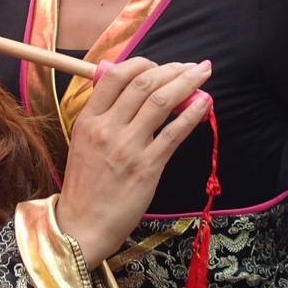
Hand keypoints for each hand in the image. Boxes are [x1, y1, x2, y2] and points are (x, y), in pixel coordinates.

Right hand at [56, 58, 213, 266]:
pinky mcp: (147, 167)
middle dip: (172, 69)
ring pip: (161, 101)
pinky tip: (204, 103)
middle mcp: (107, 128)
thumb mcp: (83, 142)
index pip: (116, 76)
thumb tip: (133, 90)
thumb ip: (103, 116)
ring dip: (187, 82)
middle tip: (190, 66)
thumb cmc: (86, 184)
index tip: (160, 65)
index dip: (143, 63)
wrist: (83, 224)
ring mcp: (127, 147)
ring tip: (203, 74)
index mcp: (88, 119)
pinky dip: (192, 113)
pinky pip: (174, 133)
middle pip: (143, 83)